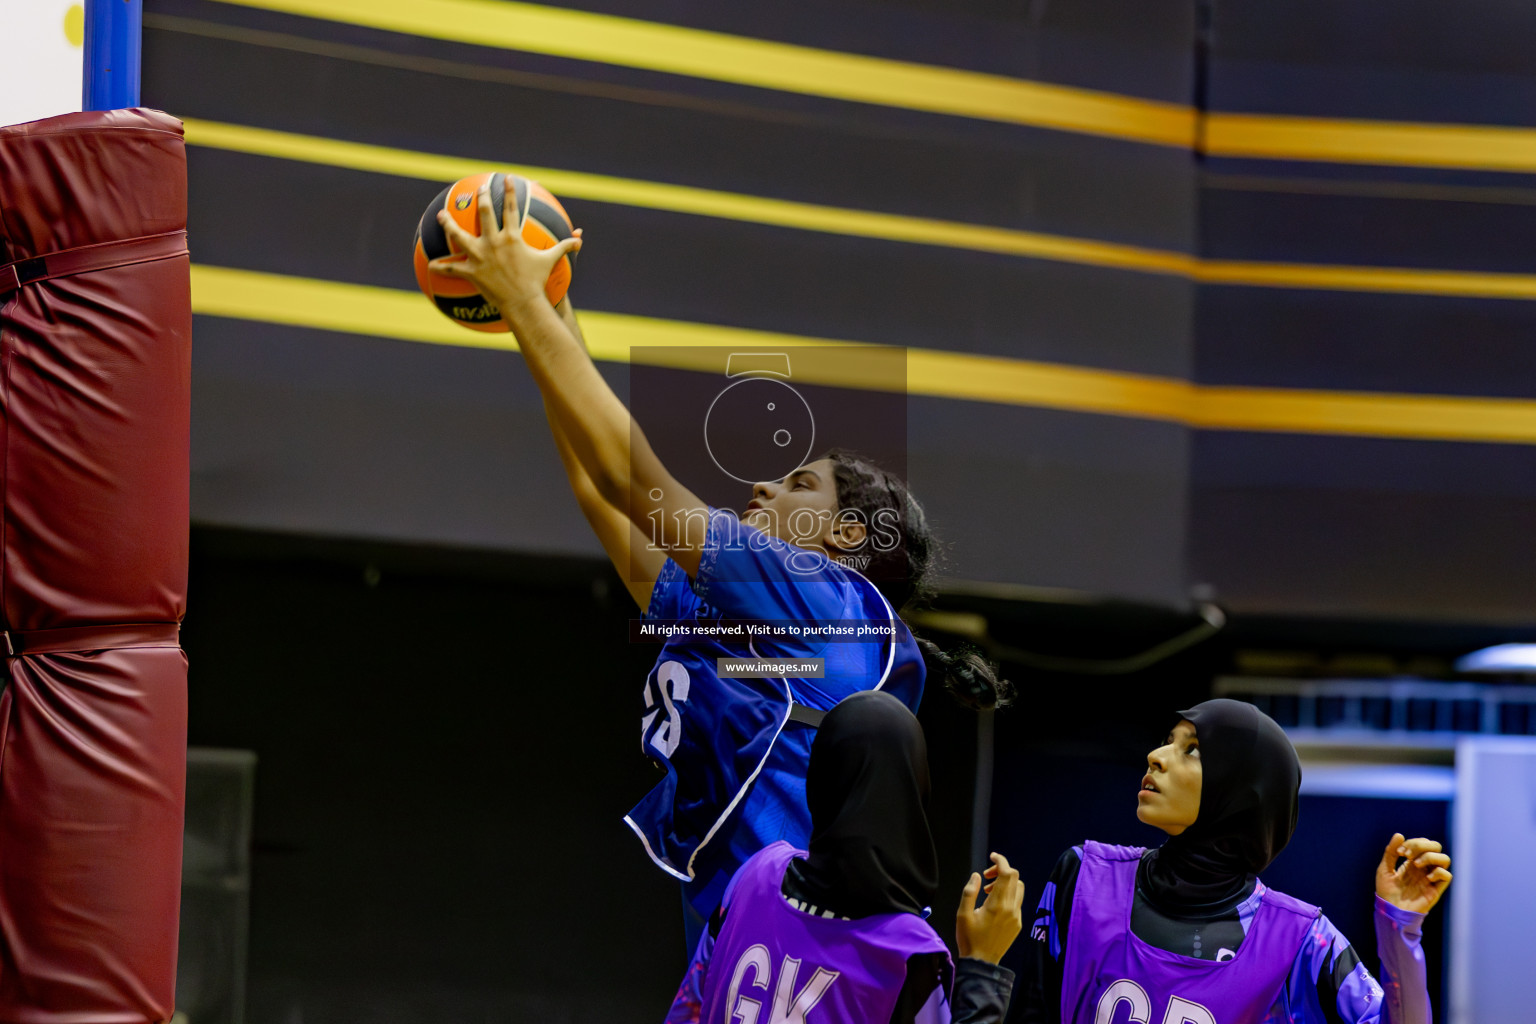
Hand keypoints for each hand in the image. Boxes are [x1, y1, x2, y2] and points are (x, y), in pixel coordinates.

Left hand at [428, 184, 581, 324]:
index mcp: (512, 237)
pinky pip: (453, 269)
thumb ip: (564, 247)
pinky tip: (432, 265)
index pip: (510, 208)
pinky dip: (442, 267)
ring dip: (449, 225)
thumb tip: (580, 238)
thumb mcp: (551, 261)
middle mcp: (494, 242)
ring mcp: (480, 256)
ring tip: (442, 216)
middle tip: (478, 190)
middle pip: (484, 214)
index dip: (509, 191)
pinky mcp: (472, 272)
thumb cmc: (537, 282)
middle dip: (481, 198)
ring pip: (460, 236)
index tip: (505, 179)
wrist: (523, 302)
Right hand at [955, 852, 1023, 963]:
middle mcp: (1011, 908)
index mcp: (997, 904)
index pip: (1006, 873)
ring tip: (988, 890)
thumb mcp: (962, 914)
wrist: (982, 963)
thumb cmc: (969, 938)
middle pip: (1015, 877)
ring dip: (1006, 882)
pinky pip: (1017, 901)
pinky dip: (1008, 894)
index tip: (992, 856)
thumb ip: (970, 891)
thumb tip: (978, 876)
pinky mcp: (1018, 924)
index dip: (1001, 860)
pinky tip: (994, 904)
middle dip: (1001, 870)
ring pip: (1019, 888)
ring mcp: (1017, 916)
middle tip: (986, 875)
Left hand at [1375, 833, 1451, 914]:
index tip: (1400, 852)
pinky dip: (1438, 872)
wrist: (1390, 911)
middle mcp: (1425, 868)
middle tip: (1408, 855)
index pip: (1423, 842)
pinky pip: (1447, 876)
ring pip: (1445, 859)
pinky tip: (1425, 877)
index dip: (1413, 842)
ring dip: (1430, 856)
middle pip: (1436, 847)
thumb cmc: (1387, 892)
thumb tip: (1399, 834)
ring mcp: (1431, 878)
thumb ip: (1391, 852)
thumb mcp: (1385, 869)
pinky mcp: (1436, 889)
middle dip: (1421, 845)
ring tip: (1416, 864)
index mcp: (1413, 862)